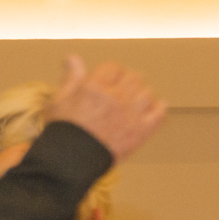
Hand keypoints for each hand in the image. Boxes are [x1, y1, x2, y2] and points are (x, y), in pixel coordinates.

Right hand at [47, 56, 167, 161]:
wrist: (70, 161)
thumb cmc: (63, 131)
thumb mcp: (59, 100)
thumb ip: (70, 78)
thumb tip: (73, 58)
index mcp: (95, 87)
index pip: (112, 67)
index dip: (112, 71)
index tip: (111, 77)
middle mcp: (116, 98)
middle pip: (134, 77)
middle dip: (129, 80)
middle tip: (125, 87)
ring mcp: (130, 115)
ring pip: (148, 93)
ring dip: (143, 93)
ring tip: (137, 98)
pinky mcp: (140, 132)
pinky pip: (158, 114)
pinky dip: (159, 108)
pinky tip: (157, 107)